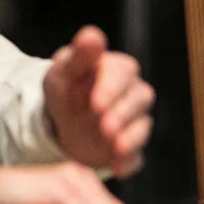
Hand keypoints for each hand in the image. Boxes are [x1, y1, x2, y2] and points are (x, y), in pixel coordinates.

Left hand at [43, 26, 154, 178]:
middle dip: (123, 113)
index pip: (124, 73)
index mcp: (118, 70)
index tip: (95, 102)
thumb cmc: (66, 89)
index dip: (112, 88)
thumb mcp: (63, 70)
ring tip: (116, 146)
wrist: (61, 122)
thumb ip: (79, 55)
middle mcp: (132, 94)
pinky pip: (138, 156)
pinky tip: (118, 167)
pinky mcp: (130, 147)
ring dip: (131, 137)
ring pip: (142, 127)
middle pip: (140, 99)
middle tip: (105, 125)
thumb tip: (92, 36)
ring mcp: (134, 122)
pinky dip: (130, 162)